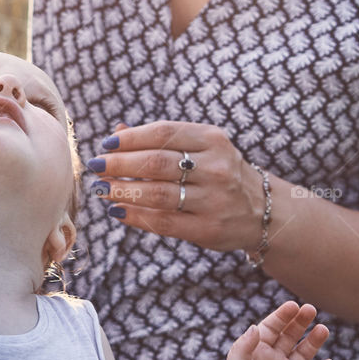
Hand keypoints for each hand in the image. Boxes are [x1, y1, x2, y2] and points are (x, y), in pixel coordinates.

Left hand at [87, 120, 265, 251]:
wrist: (262, 210)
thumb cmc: (219, 172)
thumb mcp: (201, 147)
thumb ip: (161, 139)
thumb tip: (117, 131)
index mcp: (212, 139)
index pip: (163, 133)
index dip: (130, 138)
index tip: (106, 144)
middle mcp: (215, 167)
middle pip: (157, 162)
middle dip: (120, 164)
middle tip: (96, 166)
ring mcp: (214, 199)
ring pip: (158, 194)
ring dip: (123, 190)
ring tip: (102, 189)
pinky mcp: (208, 228)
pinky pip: (164, 222)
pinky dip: (136, 216)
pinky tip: (118, 210)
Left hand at [211, 302, 333, 359]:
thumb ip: (243, 349)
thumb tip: (255, 326)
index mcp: (255, 352)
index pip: (271, 327)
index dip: (282, 316)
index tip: (293, 305)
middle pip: (290, 335)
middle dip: (300, 322)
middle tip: (310, 309)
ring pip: (304, 353)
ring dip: (314, 341)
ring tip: (323, 329)